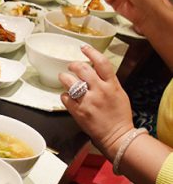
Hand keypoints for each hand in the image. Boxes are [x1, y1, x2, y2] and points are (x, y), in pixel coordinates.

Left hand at [59, 45, 133, 159]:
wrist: (117, 135)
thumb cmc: (119, 115)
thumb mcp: (119, 93)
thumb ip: (107, 81)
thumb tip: (95, 69)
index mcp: (112, 85)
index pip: (101, 63)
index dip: (91, 52)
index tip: (84, 48)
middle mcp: (99, 91)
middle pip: (82, 70)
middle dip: (74, 65)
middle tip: (71, 66)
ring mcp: (87, 101)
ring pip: (69, 82)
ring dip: (65, 78)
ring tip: (65, 78)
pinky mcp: (78, 111)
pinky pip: (65, 97)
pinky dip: (65, 95)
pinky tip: (68, 96)